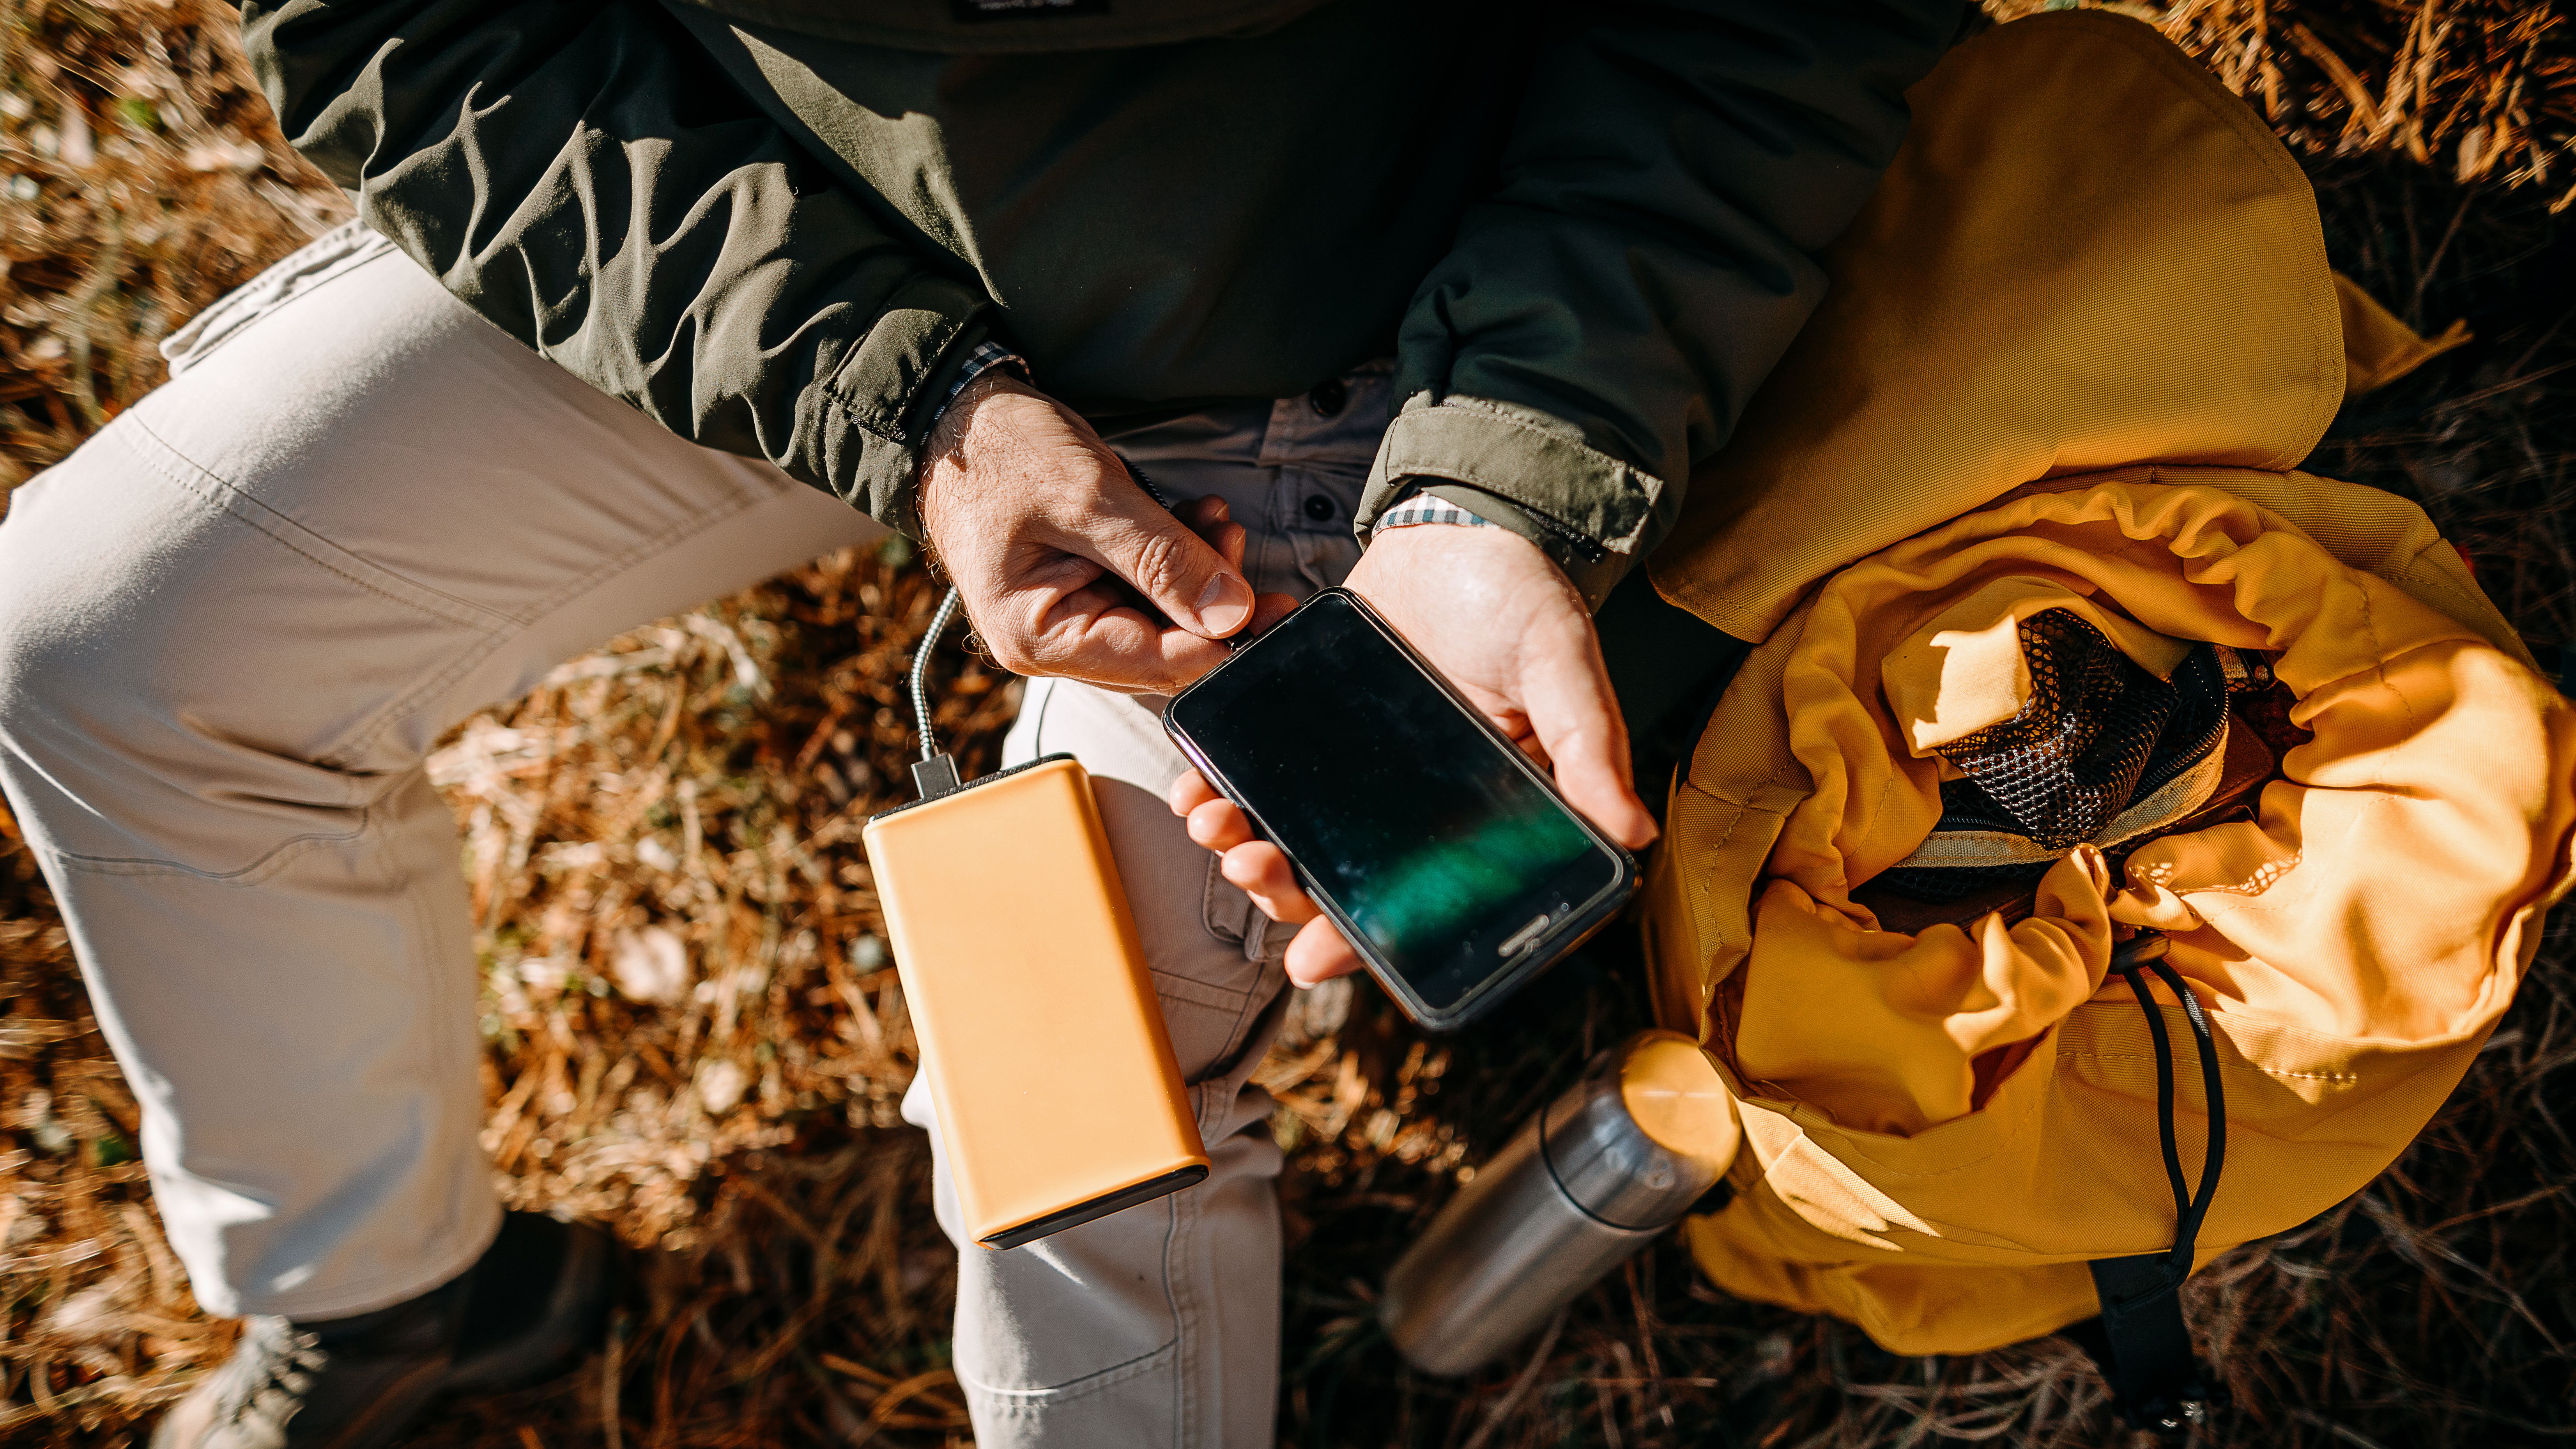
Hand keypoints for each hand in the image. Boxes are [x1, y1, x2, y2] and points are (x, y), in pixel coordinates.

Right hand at [917, 372, 1296, 693]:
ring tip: (1215, 519)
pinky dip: (1177, 558)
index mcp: (1040, 637)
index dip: (1225, 641)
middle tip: (1238, 541)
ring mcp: (1067, 617)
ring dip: (1199, 572)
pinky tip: (1195, 518)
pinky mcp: (1082, 589)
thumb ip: (1161, 558)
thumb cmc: (1000, 452)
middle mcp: (1052, 643)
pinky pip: (1146, 591)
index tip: (1274, 607)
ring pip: (1162, 618)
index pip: (1157, 664)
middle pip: (1165, 649)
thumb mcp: (1089, 496)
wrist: (955, 418)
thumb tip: (1231, 614)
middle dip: (1213, 601)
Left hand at [1168, 520, 1656, 986]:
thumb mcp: (1562, 665)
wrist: (1459, 525)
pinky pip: (1256, 773)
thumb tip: (1631, 833)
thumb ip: (1587, 745)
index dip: (1366, 946)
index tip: (1311, 962)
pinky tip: (1194, 785)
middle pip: (1338, 883)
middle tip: (1251, 867)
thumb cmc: (1524, 598)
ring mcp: (1352, 770)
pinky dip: (1218, 785)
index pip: (1420, 906)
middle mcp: (1410, 809)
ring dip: (1243, 845)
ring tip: (1213, 826)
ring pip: (1289, 836)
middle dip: (1283, 891)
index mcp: (1477, 816)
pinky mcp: (1306, 726)